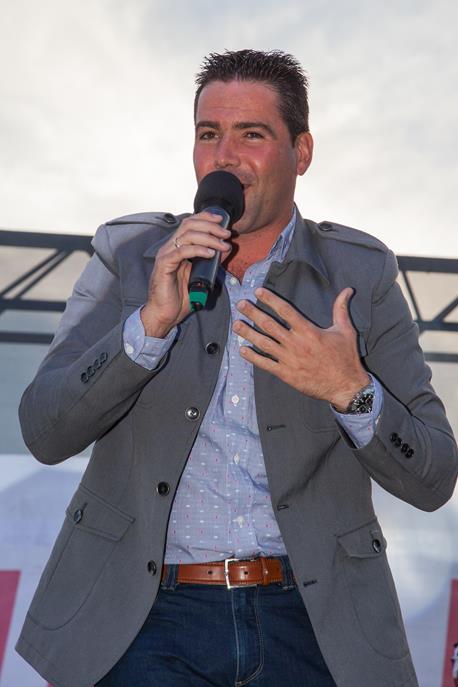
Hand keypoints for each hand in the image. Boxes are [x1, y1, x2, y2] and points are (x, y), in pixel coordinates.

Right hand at [141, 212, 231, 337]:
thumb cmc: (180, 297)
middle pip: (189, 225)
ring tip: (223, 245)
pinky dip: (198, 250)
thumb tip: (224, 249)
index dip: (205, 218)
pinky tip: (210, 254)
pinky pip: (182, 252)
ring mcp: (165, 255)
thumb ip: (208, 261)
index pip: (189, 223)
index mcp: (176, 247)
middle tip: (226, 234)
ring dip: (209, 238)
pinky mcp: (164, 265)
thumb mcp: (198, 275)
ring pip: (188, 236)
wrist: (165, 314)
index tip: (221, 220)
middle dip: (211, 226)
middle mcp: (169, 247)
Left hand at [233, 287, 369, 410]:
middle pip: (269, 325)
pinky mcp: (286, 374)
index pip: (285, 311)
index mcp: (308, 331)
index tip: (258, 292)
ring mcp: (289, 359)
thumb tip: (347, 290)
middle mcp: (295, 343)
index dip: (270, 300)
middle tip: (241, 305)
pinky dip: (252, 357)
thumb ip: (341, 309)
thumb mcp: (346, 331)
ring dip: (248, 333)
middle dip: (253, 313)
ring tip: (236, 325)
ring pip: (263, 343)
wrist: (345, 386)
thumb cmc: (346, 358)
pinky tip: (242, 350)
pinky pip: (265, 364)